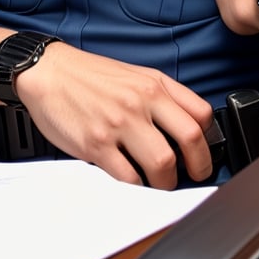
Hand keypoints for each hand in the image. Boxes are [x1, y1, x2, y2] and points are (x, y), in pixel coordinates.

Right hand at [15, 43, 213, 189]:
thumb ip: (162, 96)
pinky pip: (128, 177)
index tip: (204, 153)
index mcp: (154, 84)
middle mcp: (141, 101)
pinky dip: (136, 187)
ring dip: (166, 183)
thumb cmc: (90, 76)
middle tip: (193, 177)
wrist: (49, 71)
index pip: (201, 114)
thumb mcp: (135, 75)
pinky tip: (133, 182)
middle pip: (190, 140)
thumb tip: (188, 127)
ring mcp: (119, 123)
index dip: (209, 140)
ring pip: (162, 164)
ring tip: (160, 184)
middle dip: (199, 167)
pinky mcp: (96, 144)